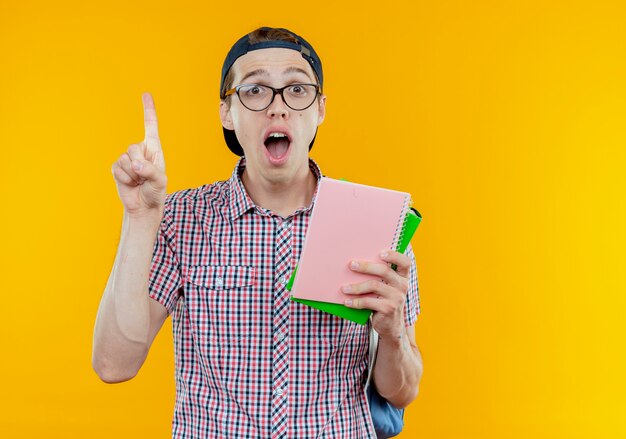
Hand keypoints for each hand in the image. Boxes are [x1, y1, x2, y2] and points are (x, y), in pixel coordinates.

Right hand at [111, 93, 166, 217]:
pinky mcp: (117, 168)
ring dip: (132, 175)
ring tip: (138, 182)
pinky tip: (130, 184)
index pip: (151, 126)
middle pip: (133, 147)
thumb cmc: (155, 192)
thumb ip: (150, 170)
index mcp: (154, 149)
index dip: (148, 110)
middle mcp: (140, 151)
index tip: (146, 94)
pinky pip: (117, 169)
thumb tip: (134, 163)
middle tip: (144, 178)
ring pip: (124, 159)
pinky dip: (124, 179)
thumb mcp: (159, 181)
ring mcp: (127, 159)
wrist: (143, 206)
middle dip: (139, 164)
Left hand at [341, 250, 410, 338]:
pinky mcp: (388, 309)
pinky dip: (356, 302)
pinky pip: (368, 302)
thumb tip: (356, 264)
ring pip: (374, 285)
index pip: (405, 262)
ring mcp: (397, 298)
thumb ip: (379, 277)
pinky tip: (347, 302)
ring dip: (356, 286)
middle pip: (384, 271)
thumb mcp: (386, 288)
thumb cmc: (383, 301)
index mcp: (403, 277)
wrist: (390, 326)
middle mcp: (402, 286)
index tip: (380, 253)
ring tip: (344, 288)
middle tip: (351, 265)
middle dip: (366, 267)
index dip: (394, 255)